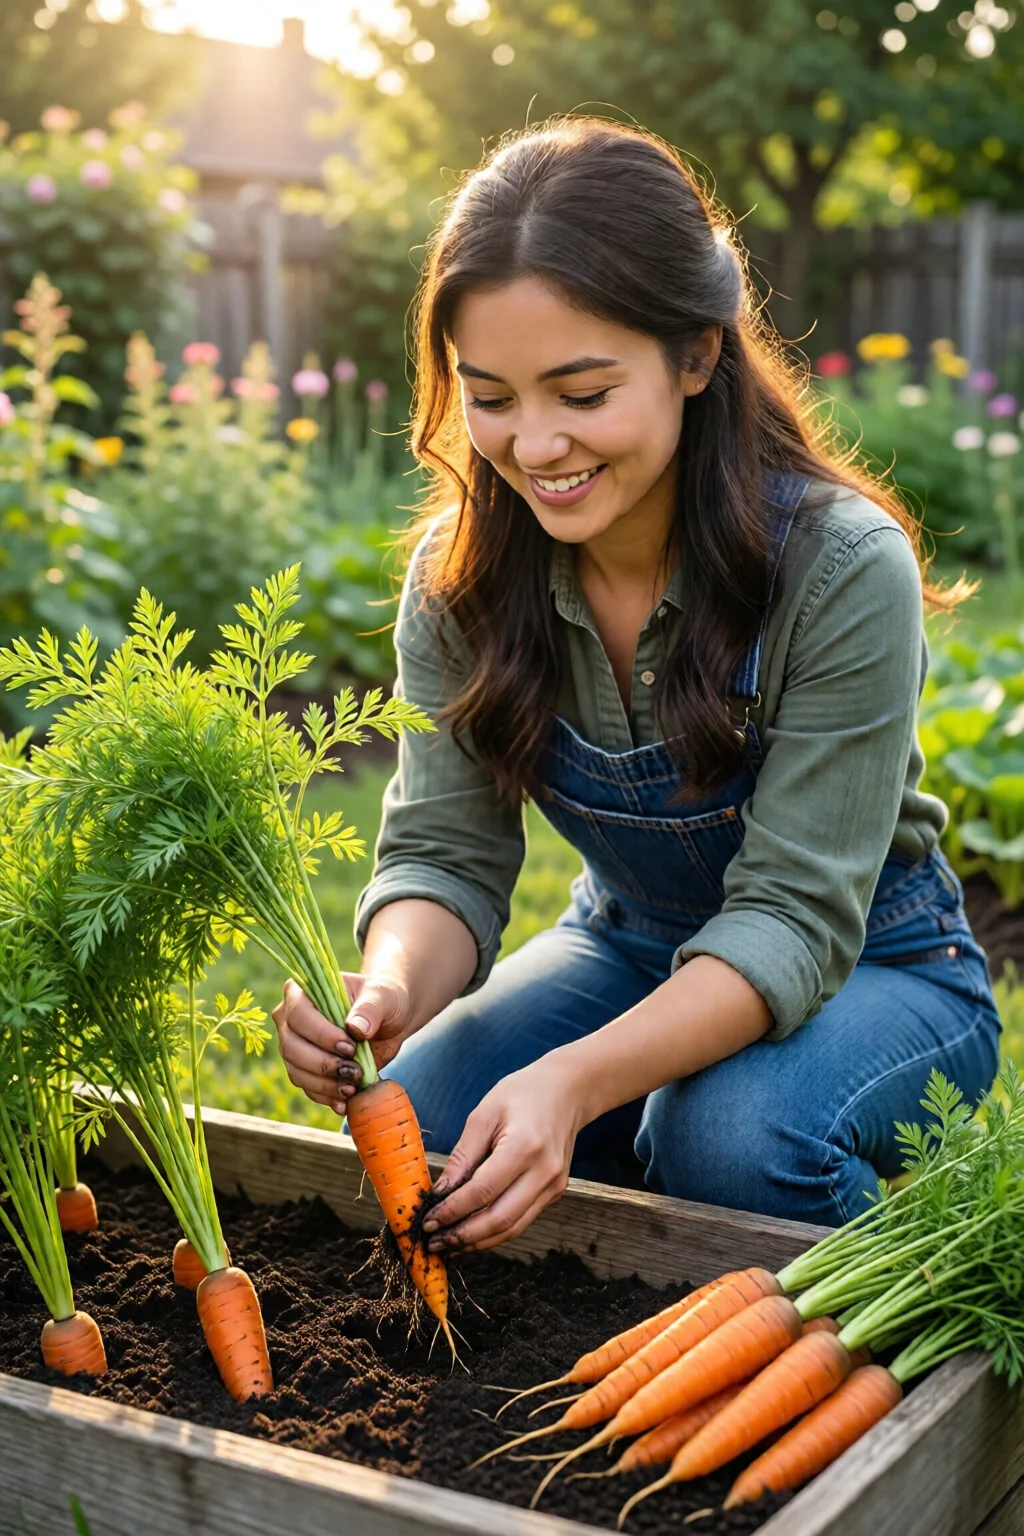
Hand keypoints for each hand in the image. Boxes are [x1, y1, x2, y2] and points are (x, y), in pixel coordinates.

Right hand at [271, 972, 413, 1114]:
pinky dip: (326, 1097)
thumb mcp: (383, 995)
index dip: (321, 1035)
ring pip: (297, 1071)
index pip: (298, 1015)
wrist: (389, 1020)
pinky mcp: (305, 1069)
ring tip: (353, 1087)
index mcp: (302, 991)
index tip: (351, 1047)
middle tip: (355, 1072)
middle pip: (292, 1047)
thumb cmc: (382, 999)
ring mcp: (294, 1046)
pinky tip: (346, 1101)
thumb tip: (356, 1028)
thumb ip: (370, 1008)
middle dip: (324, 1065)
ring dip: (325, 1085)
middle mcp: (290, 1019)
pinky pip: (307, 1087)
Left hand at [421, 1059, 582, 1253]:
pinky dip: (495, 1231)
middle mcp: (544, 1171)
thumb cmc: (522, 1094)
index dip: (452, 1211)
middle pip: (500, 1219)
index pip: (482, 1191)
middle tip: (434, 1242)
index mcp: (524, 1146)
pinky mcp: (555, 1192)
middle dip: (463, 1235)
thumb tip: (439, 1193)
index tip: (428, 1220)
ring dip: (478, 1241)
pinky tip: (472, 1232)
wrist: (567, 1091)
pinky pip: (522, 1220)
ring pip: (512, 1228)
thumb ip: (462, 1156)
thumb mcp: (484, 1115)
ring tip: (449, 1245)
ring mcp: (554, 1185)